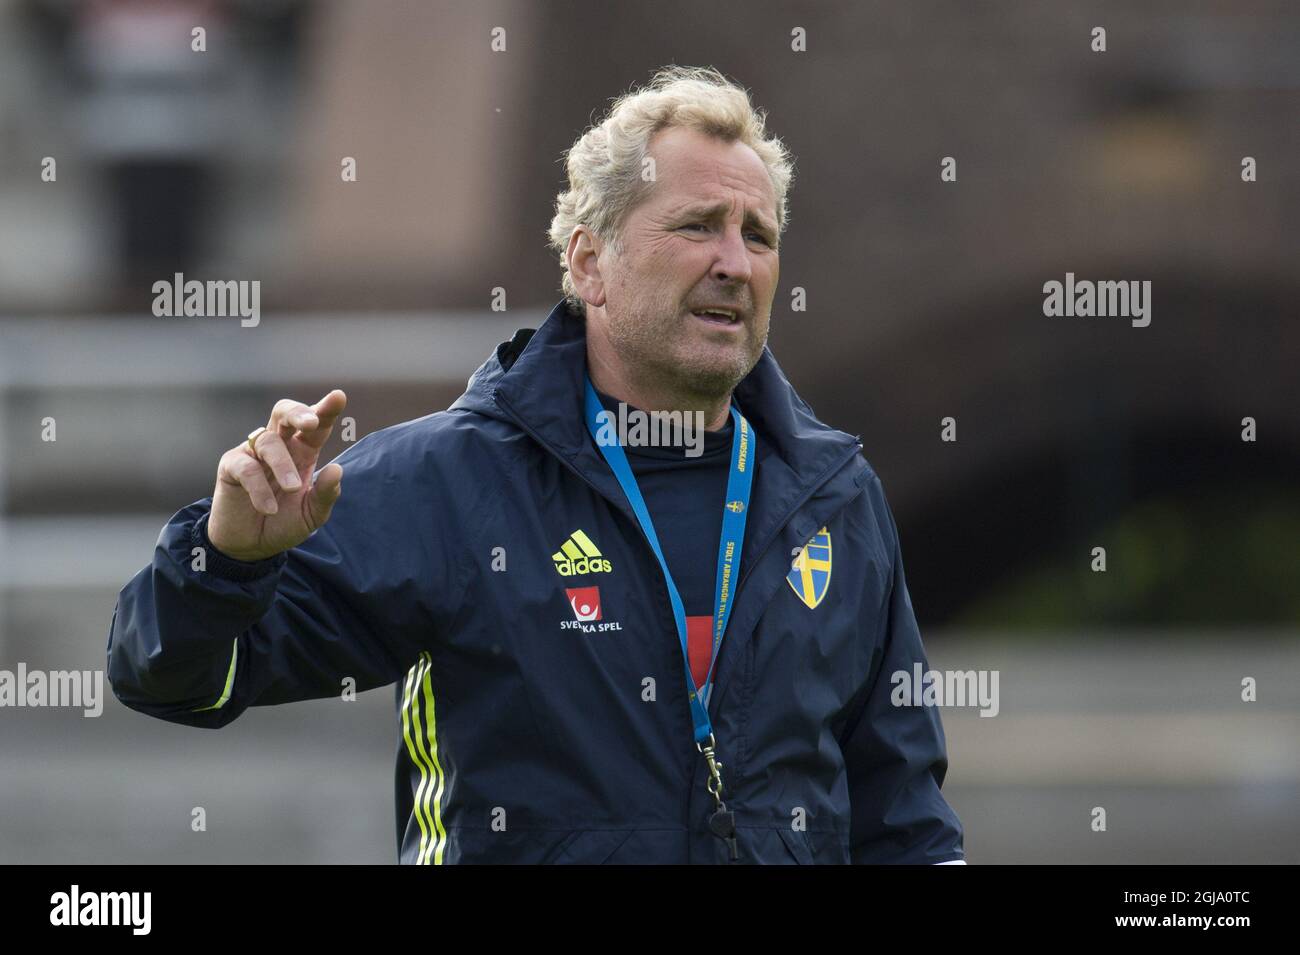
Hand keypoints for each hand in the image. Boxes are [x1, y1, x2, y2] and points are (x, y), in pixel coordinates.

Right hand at [206, 390, 347, 561]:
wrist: (251, 547)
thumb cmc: (284, 523)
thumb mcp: (312, 514)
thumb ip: (326, 494)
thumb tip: (337, 469)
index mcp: (302, 451)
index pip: (315, 426)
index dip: (326, 410)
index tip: (338, 397)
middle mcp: (278, 446)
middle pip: (284, 413)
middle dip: (298, 412)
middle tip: (311, 422)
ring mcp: (253, 454)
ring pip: (268, 441)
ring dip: (283, 465)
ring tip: (293, 489)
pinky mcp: (231, 467)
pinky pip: (246, 468)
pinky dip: (260, 488)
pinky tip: (269, 508)